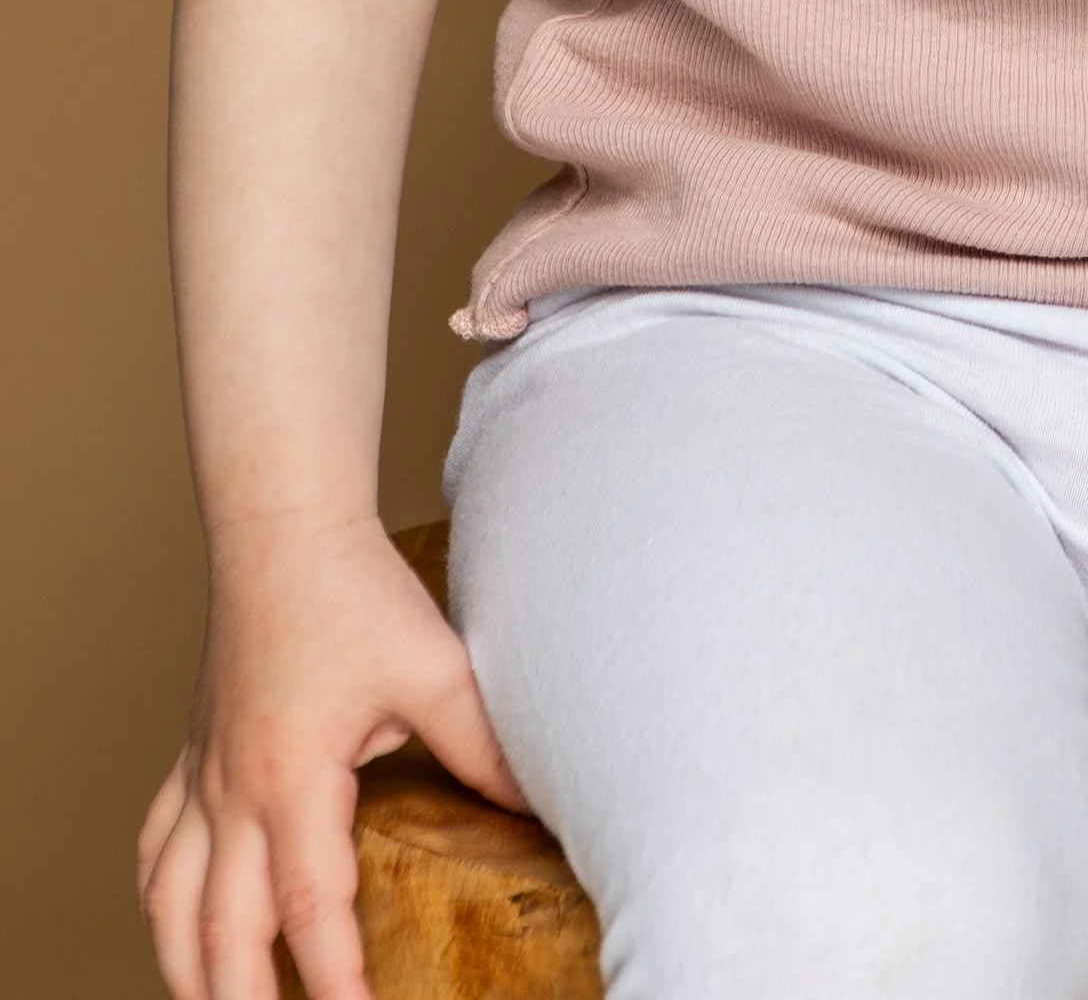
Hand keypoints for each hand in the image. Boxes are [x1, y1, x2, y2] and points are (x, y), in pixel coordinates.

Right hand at [137, 511, 524, 999]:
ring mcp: (203, 777)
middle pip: (220, 934)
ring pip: (169, 905)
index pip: (308, 909)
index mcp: (292, 779)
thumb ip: (481, 748)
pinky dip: (160, 903)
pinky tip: (176, 928)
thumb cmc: (356, 591)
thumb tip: (538, 807)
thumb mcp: (435, 669)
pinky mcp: (193, 758)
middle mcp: (232, 792)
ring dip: (188, 970)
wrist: (283, 528)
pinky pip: (155, 849)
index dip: (334, 981)